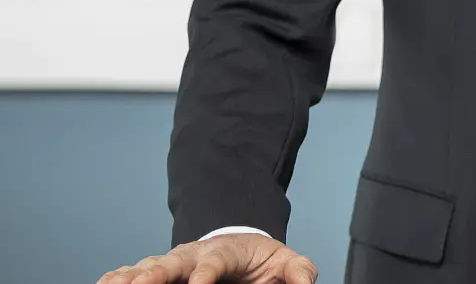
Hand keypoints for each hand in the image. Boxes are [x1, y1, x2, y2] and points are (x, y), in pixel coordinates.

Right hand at [96, 233, 317, 283]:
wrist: (241, 248)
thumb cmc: (262, 262)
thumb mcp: (285, 263)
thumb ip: (298, 271)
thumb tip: (305, 282)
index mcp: (226, 251)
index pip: (215, 261)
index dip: (206, 274)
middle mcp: (193, 255)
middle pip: (172, 262)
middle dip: (155, 273)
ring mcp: (172, 264)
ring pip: (146, 267)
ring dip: (128, 277)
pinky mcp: (157, 275)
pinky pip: (132, 274)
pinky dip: (116, 278)